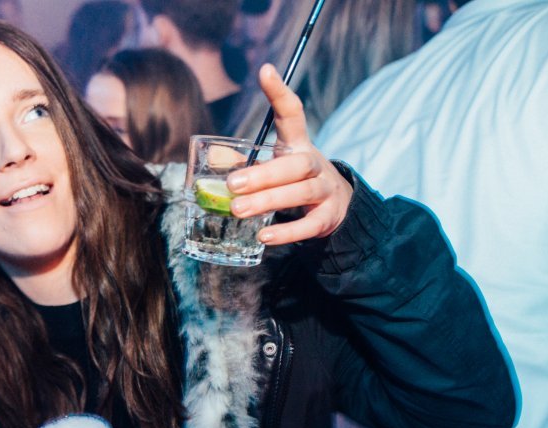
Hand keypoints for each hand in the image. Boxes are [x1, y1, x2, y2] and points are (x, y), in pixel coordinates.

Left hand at [225, 63, 352, 244]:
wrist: (337, 206)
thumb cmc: (293, 180)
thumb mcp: (274, 166)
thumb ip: (244, 161)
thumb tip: (210, 155)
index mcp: (298, 144)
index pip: (292, 113)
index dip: (279, 92)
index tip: (265, 71)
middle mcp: (314, 163)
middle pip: (294, 164)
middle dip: (263, 174)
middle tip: (232, 184)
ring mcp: (325, 189)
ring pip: (300, 192)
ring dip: (268, 201)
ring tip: (238, 210)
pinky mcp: (328, 217)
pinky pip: (310, 224)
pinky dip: (287, 232)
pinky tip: (265, 237)